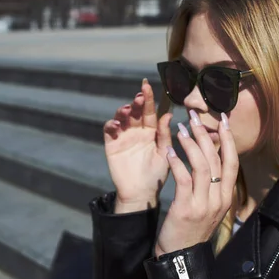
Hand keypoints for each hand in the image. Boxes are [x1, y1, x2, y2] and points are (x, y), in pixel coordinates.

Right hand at [103, 78, 173, 212]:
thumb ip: (164, 135)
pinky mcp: (112, 145)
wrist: (141, 193)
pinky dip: (111, 125)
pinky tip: (116, 125)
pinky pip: (109, 131)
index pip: (150, 111)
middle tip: (139, 97)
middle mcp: (137, 131)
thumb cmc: (156, 174)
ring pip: (121, 118)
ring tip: (127, 110)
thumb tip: (168, 114)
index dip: (148, 98)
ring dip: (123, 111)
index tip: (147, 86)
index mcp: (151, 131)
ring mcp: (123, 137)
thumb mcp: (164, 153)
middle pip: (135, 112)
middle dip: (136, 102)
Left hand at [154, 110, 238, 257]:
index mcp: (226, 197)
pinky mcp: (186, 209)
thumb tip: (211, 158)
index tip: (223, 119)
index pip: (232, 162)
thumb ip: (212, 185)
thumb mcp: (208, 207)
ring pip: (202, 166)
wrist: (180, 257)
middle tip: (194, 116)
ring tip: (180, 129)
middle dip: (206, 135)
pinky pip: (184, 180)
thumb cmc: (191, 229)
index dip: (229, 139)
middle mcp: (219, 200)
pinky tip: (168, 151)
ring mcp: (203, 205)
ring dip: (191, 144)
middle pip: (217, 160)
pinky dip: (176, 163)